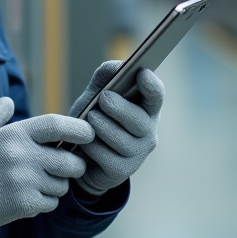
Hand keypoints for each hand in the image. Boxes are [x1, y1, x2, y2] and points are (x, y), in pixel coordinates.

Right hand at [0, 98, 93, 232]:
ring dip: (56, 186)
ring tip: (39, 184)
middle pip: (70, 161)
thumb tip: (7, 101)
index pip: (57, 125)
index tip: (89, 133)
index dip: (79, 128)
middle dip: (73, 166)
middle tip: (65, 168)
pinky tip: (29, 199)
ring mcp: (24, 181)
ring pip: (62, 186)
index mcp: (16, 134)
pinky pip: (50, 204)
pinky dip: (45, 203)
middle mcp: (24, 156)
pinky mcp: (23, 204)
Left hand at [74, 63, 163, 195]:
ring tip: (89, 118)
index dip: (151, 85)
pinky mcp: (122, 171)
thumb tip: (117, 66)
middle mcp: (148, 132)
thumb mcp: (96, 95)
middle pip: (140, 121)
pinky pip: (107, 157)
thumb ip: (105, 77)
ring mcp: (137, 154)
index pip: (156, 96)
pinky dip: (92, 146)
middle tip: (103, 97)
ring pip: (122, 140)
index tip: (141, 72)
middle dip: (120, 108)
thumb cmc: (93, 118)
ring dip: (103, 127)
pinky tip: (83, 141)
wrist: (80, 155)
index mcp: (146, 109)